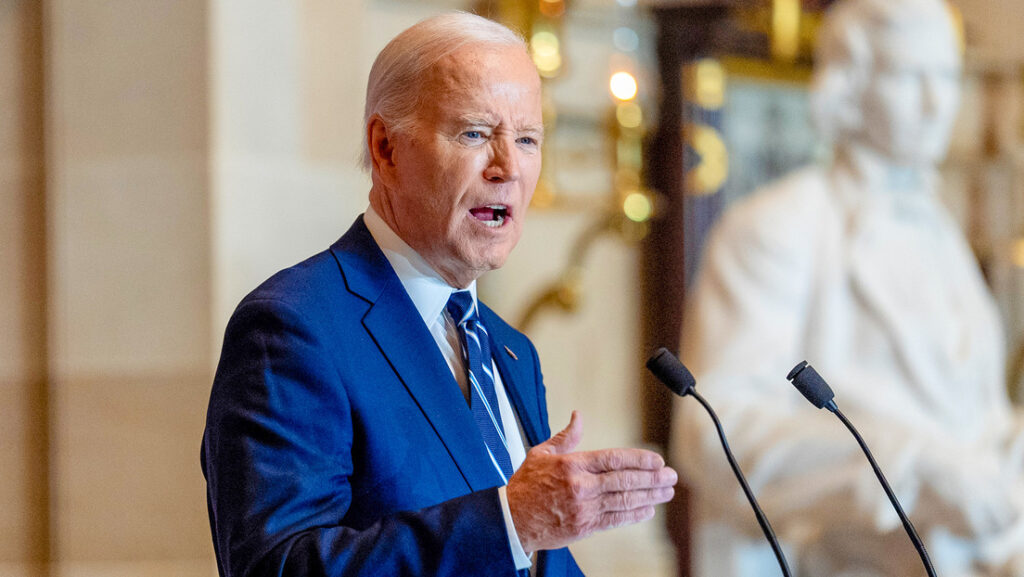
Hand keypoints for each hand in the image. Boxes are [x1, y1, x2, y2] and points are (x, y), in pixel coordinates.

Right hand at [506, 410, 676, 553]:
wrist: (511, 519)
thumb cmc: (525, 486)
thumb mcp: (541, 453)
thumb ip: (566, 436)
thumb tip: (578, 416)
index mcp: (573, 465)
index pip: (614, 459)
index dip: (639, 459)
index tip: (657, 460)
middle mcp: (581, 486)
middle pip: (624, 480)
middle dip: (652, 478)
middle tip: (671, 476)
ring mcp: (584, 508)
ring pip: (624, 501)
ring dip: (650, 497)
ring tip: (666, 492)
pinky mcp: (584, 527)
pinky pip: (615, 520)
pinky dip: (634, 515)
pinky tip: (648, 510)